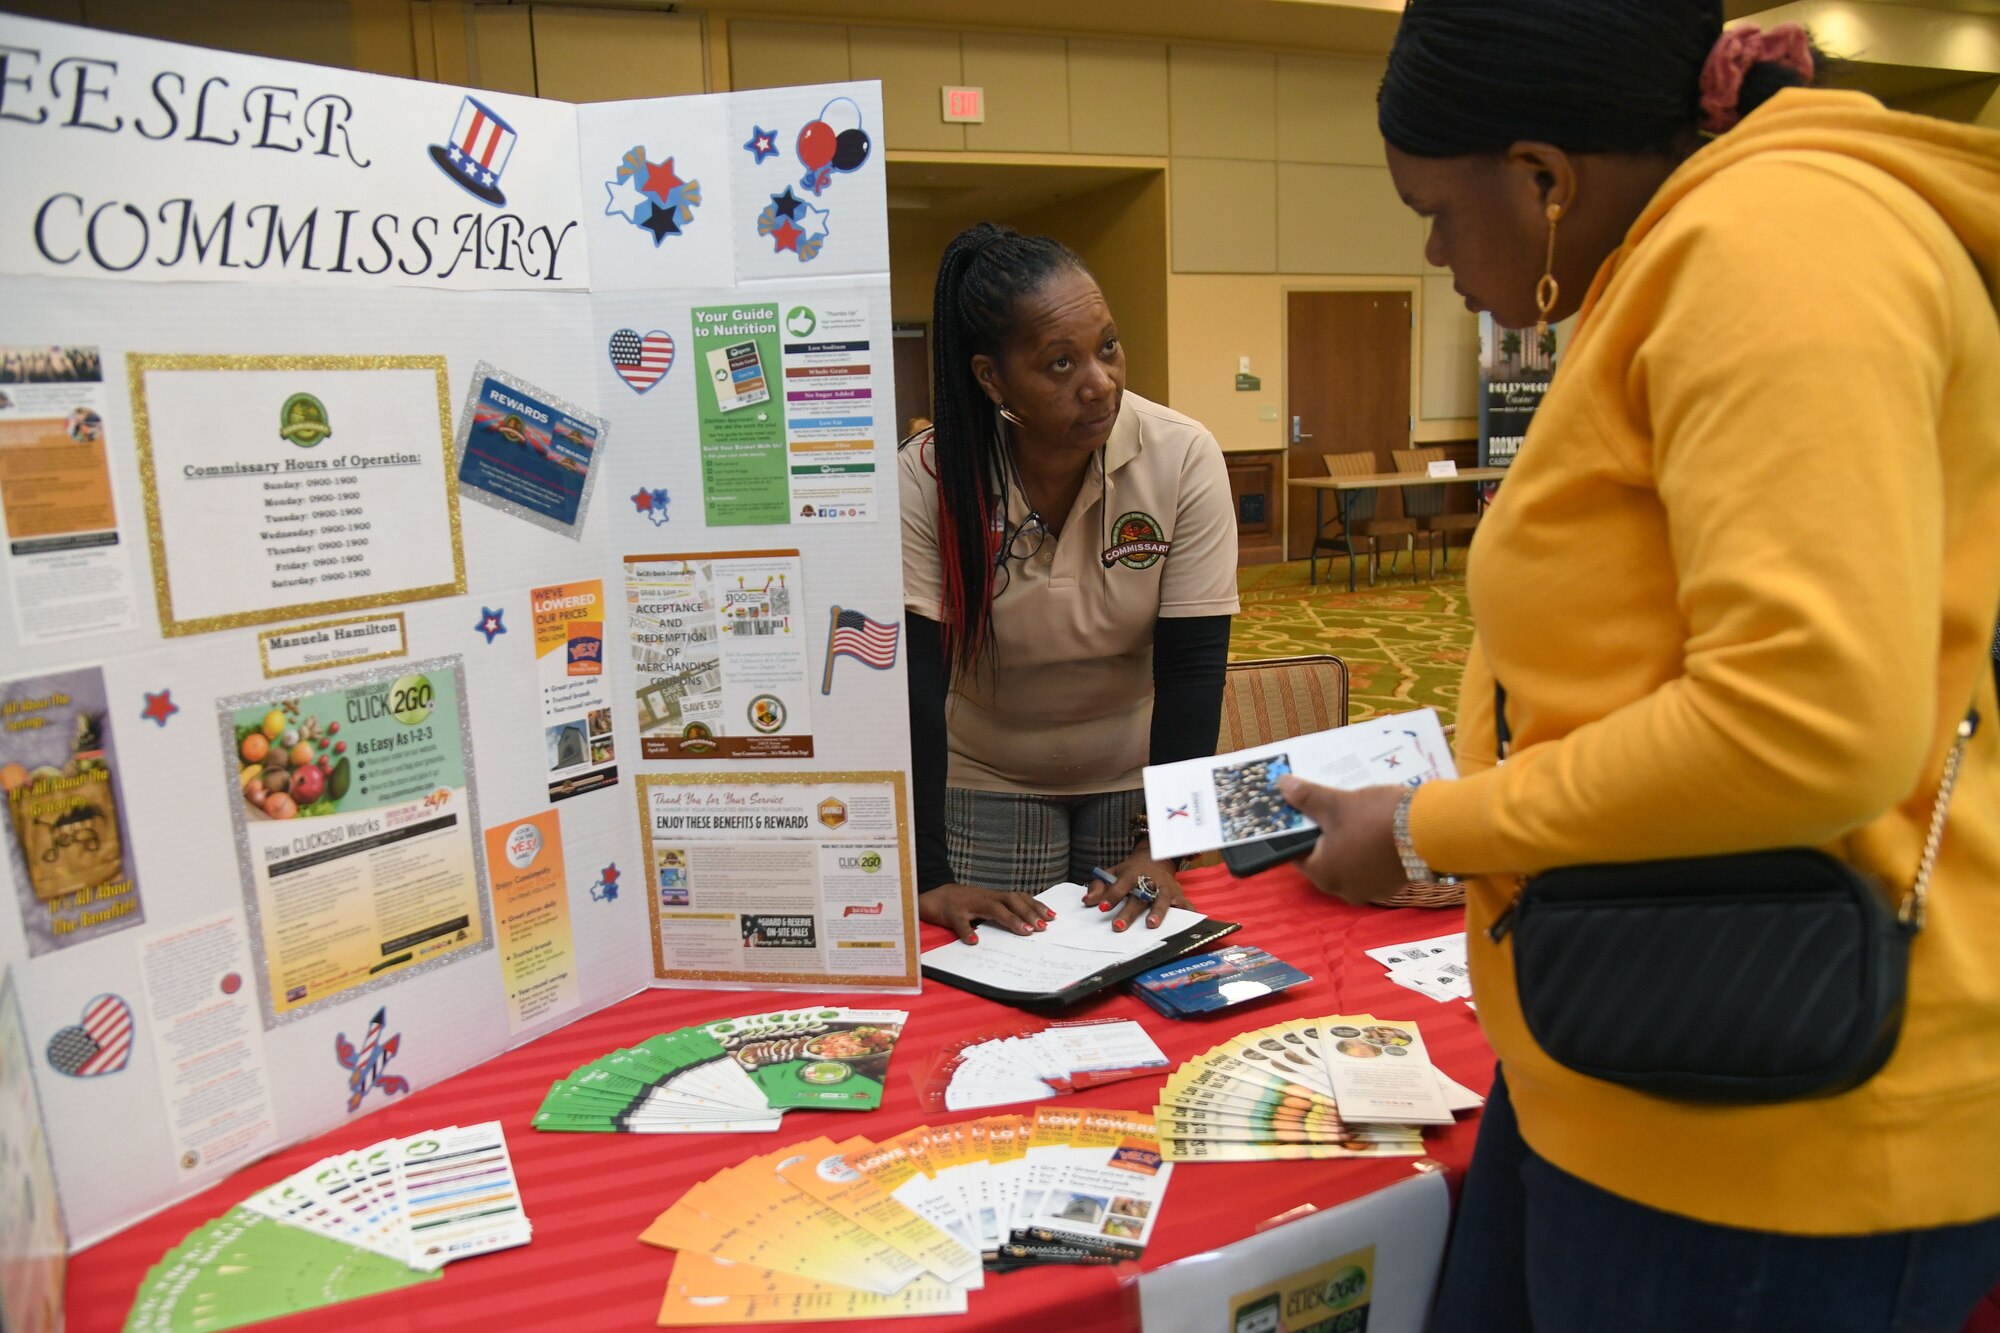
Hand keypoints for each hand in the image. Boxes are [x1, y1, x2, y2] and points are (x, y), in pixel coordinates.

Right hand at [920, 883, 1054, 944]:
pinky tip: (974, 941)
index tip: (1052, 916)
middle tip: (1043, 927)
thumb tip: (1028, 925)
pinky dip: (967, 931)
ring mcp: (968, 904)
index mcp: (994, 896)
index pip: (1019, 897)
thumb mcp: (985, 905)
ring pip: (992, 908)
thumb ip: (1003, 912)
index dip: (1036, 905)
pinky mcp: (951, 913)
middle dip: (1029, 912)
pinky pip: (960, 922)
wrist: (933, 896)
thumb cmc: (964, 904)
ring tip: (1025, 932)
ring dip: (1010, 919)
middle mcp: (985, 897)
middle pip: (1011, 900)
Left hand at [1080, 847, 1191, 930]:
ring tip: (1151, 925)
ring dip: (1157, 913)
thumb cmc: (1130, 871)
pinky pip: (1185, 905)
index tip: (1102, 908)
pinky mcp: (1178, 894)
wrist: (1155, 858)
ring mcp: (1165, 888)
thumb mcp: (1113, 872)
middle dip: (1129, 913)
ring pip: (1162, 901)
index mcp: (1132, 874)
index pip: (1120, 886)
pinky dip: (1189, 913)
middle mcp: (1150, 881)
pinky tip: (1189, 922)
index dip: (1111, 896)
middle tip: (1118, 926)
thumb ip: (1099, 885)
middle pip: (1139, 898)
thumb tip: (1087, 901)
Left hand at [1274, 778, 1407, 905]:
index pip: (1298, 853)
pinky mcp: (1393, 883)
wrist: (1432, 831)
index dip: (1298, 831)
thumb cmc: (1375, 819)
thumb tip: (1283, 787)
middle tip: (1329, 807)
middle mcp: (1344, 889)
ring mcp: (1371, 889)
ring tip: (1354, 813)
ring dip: (1350, 841)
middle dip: (1326, 833)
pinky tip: (1376, 827)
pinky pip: (1373, 864)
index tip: (1302, 812)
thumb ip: (1307, 798)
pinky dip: (1370, 849)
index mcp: (1323, 875)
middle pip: (1325, 857)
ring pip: (1351, 860)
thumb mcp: (1337, 804)